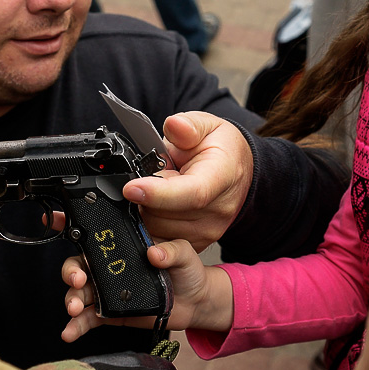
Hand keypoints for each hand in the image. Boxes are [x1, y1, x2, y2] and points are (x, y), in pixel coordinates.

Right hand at [61, 240, 232, 341]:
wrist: (195, 302)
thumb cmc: (187, 272)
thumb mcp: (184, 253)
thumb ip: (171, 251)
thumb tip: (155, 253)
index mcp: (124, 248)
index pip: (96, 241)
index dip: (80, 241)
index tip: (76, 247)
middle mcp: (111, 268)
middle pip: (80, 266)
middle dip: (72, 273)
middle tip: (78, 281)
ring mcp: (109, 291)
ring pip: (81, 293)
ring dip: (72, 300)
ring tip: (75, 309)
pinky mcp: (111, 314)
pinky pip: (89, 319)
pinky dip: (77, 326)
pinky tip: (70, 331)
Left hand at [125, 113, 253, 251]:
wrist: (237, 169)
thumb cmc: (220, 147)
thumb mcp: (206, 125)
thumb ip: (188, 126)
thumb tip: (174, 126)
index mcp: (222, 176)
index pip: (191, 193)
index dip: (158, 193)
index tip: (131, 188)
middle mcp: (218, 209)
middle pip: (166, 214)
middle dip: (145, 194)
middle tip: (154, 174)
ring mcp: (208, 231)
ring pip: (157, 230)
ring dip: (147, 210)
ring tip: (162, 189)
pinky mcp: (196, 244)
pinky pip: (161, 244)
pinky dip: (151, 227)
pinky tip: (155, 211)